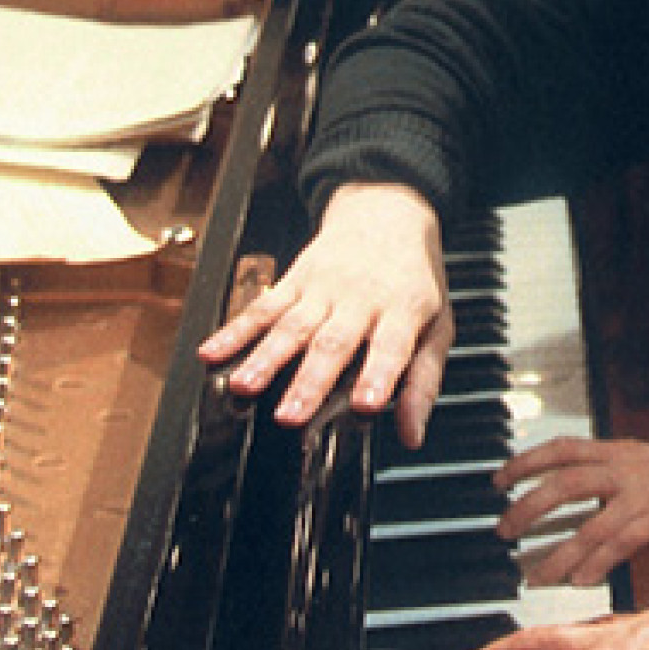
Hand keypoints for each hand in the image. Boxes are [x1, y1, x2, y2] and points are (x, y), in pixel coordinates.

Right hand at [197, 182, 452, 445]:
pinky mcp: (294, 280)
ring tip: (243, 386)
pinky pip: (261, 307)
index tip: (365, 405)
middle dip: (309, 381)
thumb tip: (412, 436)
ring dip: (265, 359)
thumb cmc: (414, 282)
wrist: (387, 212)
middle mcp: (360, 299)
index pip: (392, 346)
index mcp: (402, 310)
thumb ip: (423, 383)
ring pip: (290, 326)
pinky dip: (234, 331)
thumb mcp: (437, 326)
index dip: (379, 376)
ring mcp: (323, 288)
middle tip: (290, 416)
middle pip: (332, 342)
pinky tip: (211, 352)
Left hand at [497, 439, 648, 587]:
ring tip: (533, 577)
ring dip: (556, 553)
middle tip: (503, 531)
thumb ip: (615, 474)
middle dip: (528, 507)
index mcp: (622, 451)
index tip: (498, 479)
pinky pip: (623, 544)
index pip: (563, 448)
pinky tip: (579, 582)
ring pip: (590, 523)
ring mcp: (647, 494)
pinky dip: (598, 564)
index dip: (526, 461)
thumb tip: (580, 493)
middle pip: (564, 483)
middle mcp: (629, 468)